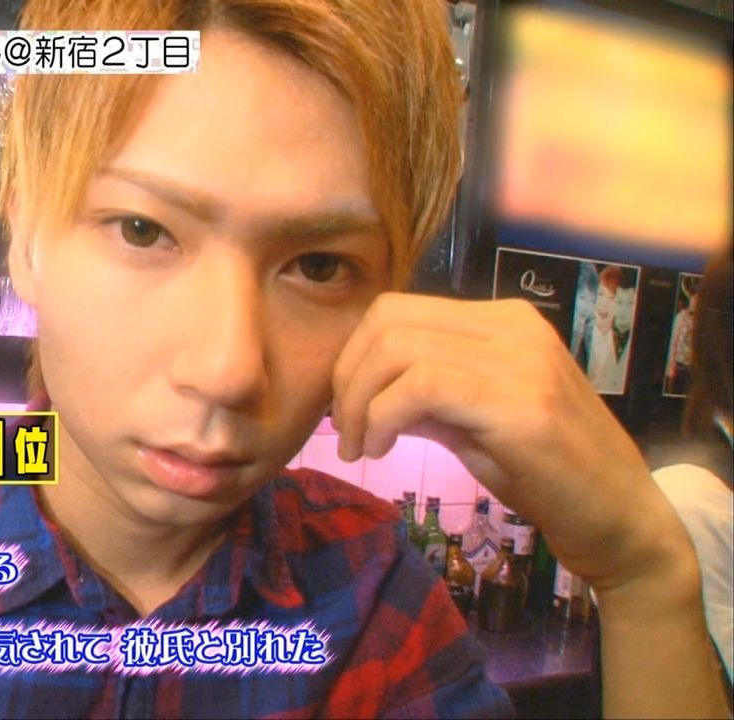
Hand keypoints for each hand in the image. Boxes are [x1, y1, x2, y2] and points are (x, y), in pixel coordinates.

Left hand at [330, 293, 692, 597]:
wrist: (621, 521)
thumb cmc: (548, 476)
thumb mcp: (472, 424)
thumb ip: (423, 397)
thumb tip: (360, 389)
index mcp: (503, 322)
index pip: (397, 309)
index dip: (354, 357)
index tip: (348, 410)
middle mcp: (513, 326)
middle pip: (388, 319)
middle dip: (347, 377)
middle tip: (346, 432)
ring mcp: (521, 359)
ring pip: (396, 347)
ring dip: (360, 402)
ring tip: (361, 447)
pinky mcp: (521, 404)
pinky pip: (420, 386)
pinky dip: (382, 417)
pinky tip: (381, 450)